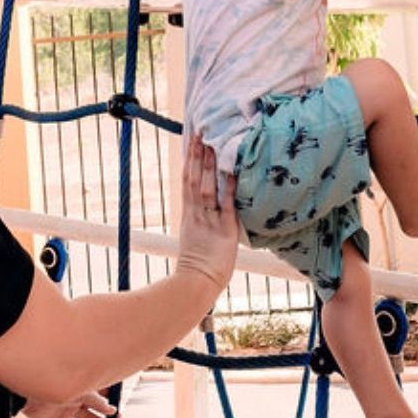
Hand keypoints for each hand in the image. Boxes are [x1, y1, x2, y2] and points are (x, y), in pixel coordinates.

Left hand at [22, 391, 114, 417]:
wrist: (27, 394)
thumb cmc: (54, 385)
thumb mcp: (80, 392)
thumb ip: (96, 402)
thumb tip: (112, 410)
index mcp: (78, 387)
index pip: (97, 392)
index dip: (109, 397)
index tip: (120, 401)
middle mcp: (73, 399)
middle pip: (93, 407)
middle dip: (106, 412)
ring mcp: (65, 412)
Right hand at [175, 135, 238, 290]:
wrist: (195, 285)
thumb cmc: (197, 269)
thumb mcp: (194, 241)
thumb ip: (198, 226)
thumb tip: (202, 216)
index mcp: (189, 215)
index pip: (187, 182)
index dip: (189, 161)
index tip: (191, 142)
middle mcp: (197, 214)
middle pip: (194, 178)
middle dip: (196, 155)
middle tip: (199, 132)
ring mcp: (209, 221)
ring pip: (206, 186)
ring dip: (208, 164)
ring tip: (211, 143)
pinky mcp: (224, 230)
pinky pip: (226, 204)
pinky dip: (228, 187)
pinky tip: (230, 171)